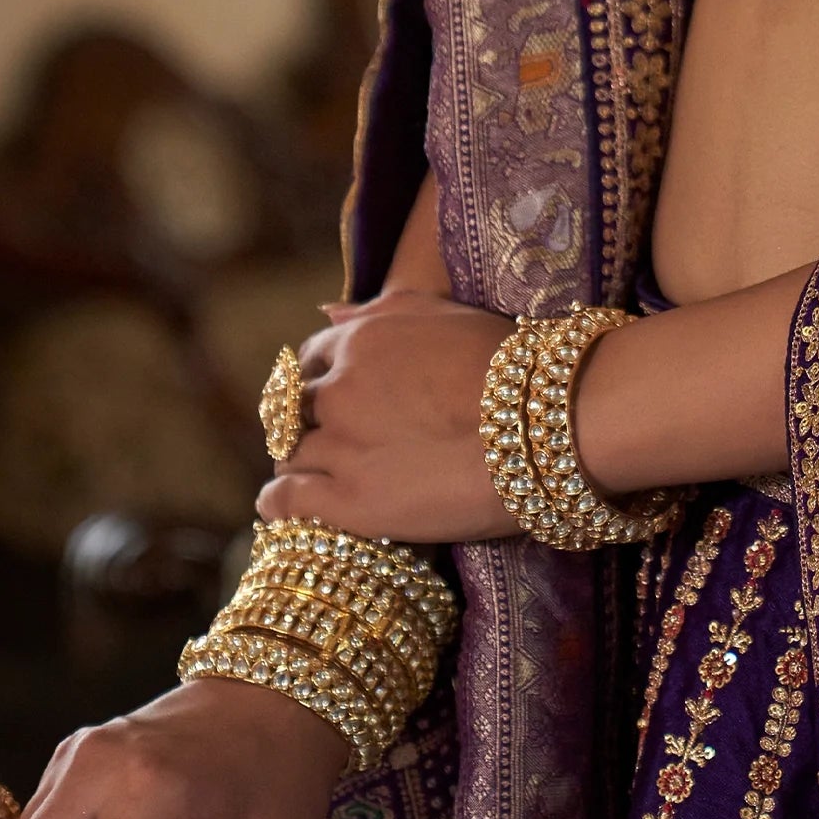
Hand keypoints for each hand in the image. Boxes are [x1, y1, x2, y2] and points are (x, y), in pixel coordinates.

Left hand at [259, 285, 516, 542]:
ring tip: (315, 477)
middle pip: (294, 408)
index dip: (319, 380)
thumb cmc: (505, 363)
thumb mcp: (442, 314)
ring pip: (288, 455)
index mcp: (360, 340)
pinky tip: (281, 508)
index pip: (310, 359)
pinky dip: (276, 503)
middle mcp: (339, 388)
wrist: (542, 421)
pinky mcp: (348, 502)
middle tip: (330, 442)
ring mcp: (340, 446)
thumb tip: (328, 309)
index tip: (331, 398)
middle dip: (305, 423)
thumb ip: (380, 310)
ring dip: (297, 463)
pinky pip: (285, 501)